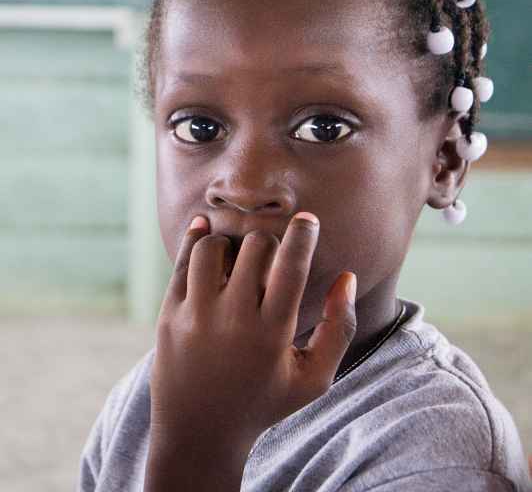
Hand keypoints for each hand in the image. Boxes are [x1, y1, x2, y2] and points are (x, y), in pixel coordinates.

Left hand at [148, 213, 356, 454]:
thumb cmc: (263, 402)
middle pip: (255, 247)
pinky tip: (207, 232)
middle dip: (269, 241)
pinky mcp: (169, 314)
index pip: (291, 265)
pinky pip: (182, 261)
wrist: (198, 432)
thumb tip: (347, 278)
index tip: (308, 218)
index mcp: (271, 334)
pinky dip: (196, 239)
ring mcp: (196, 316)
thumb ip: (339, 329)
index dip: (303, 234)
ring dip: (231, 243)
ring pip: (214, 247)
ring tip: (239, 260)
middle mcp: (232, 320)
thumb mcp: (313, 379)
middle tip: (270, 257)